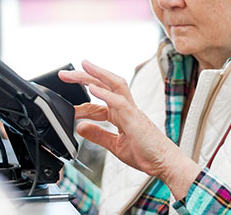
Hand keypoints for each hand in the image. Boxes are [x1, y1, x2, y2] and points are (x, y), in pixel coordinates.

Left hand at [58, 60, 200, 198]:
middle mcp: (126, 109)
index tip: (67, 108)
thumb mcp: (115, 146)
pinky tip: (92, 88)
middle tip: (65, 74)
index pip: (97, 105)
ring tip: (81, 67)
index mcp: (121, 115)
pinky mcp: (135, 118)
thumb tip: (80, 128)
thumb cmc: (147, 154)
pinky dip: (105, 93)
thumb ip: (98, 135)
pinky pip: (119, 102)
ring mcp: (132, 111)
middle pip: (105, 85)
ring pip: (115, 85)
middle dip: (84, 77)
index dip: (80, 105)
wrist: (165, 164)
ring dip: (97, 74)